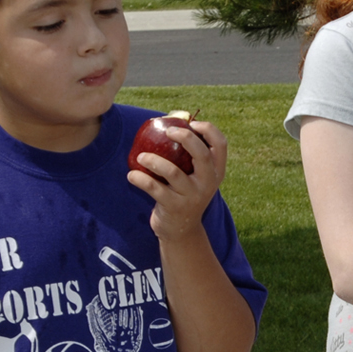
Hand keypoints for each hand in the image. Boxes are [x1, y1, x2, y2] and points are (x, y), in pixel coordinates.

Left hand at [131, 117, 226, 243]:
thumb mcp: (195, 176)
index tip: (191, 123)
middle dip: (185, 138)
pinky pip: (154, 188)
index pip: (220, 144)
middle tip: (168, 132)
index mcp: (216, 171)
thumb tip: (170, 120)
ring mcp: (192, 196)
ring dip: (153, 160)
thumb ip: (189, 154)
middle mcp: (208, 182)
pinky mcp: (174, 207)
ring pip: (173, 172)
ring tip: (141, 156)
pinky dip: (140, 178)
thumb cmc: (184, 194)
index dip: (207, 129)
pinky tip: (131, 174)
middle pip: (201, 154)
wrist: (181, 231)